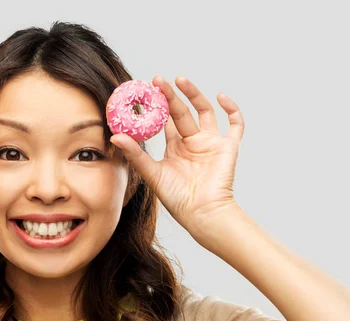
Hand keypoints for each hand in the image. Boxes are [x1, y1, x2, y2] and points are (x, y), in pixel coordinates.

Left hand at [110, 76, 243, 231]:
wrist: (202, 213)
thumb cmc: (176, 198)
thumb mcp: (152, 173)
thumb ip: (135, 154)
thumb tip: (114, 136)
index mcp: (174, 148)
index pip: (164, 121)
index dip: (156, 106)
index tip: (145, 91)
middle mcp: (192, 143)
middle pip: (181, 112)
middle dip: (170, 96)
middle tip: (158, 80)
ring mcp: (211, 143)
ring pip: (204, 111)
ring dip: (194, 94)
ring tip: (180, 80)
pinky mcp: (228, 147)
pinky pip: (235, 125)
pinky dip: (232, 109)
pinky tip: (220, 96)